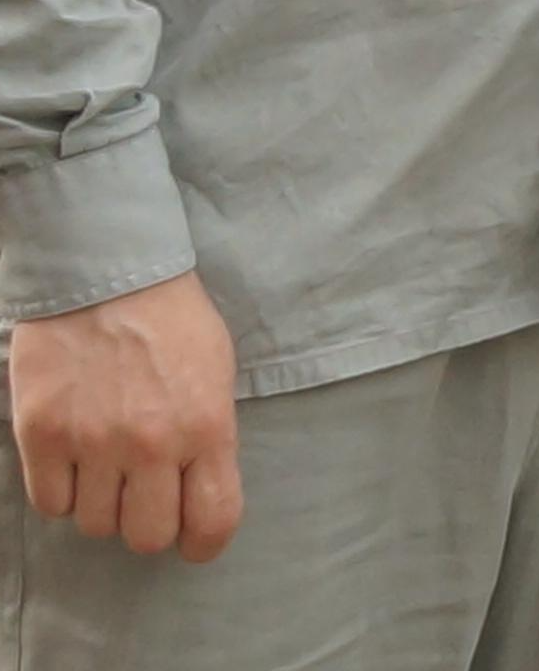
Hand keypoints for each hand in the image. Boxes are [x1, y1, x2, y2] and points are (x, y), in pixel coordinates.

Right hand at [10, 269, 240, 561]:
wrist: (106, 275)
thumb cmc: (171, 321)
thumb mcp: (216, 372)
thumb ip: (210, 435)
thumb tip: (199, 491)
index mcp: (206, 426)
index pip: (213, 519)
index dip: (204, 543)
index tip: (194, 541)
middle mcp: (151, 444)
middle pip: (146, 536)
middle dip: (148, 522)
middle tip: (144, 494)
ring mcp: (92, 442)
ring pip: (94, 524)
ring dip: (101, 503)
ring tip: (106, 465)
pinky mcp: (42, 436)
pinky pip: (49, 503)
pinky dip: (60, 491)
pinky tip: (72, 460)